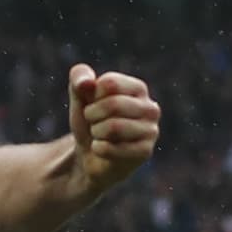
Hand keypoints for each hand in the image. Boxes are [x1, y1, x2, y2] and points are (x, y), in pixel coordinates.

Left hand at [67, 63, 159, 193]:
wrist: (90, 154)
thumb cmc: (90, 121)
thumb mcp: (79, 97)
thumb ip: (79, 78)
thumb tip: (87, 83)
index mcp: (137, 88)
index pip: (109, 83)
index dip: (92, 96)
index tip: (94, 104)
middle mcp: (151, 108)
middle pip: (113, 104)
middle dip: (92, 115)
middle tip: (94, 122)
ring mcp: (151, 131)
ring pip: (113, 127)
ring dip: (96, 132)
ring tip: (100, 135)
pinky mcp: (145, 152)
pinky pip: (111, 148)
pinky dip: (98, 148)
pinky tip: (103, 149)